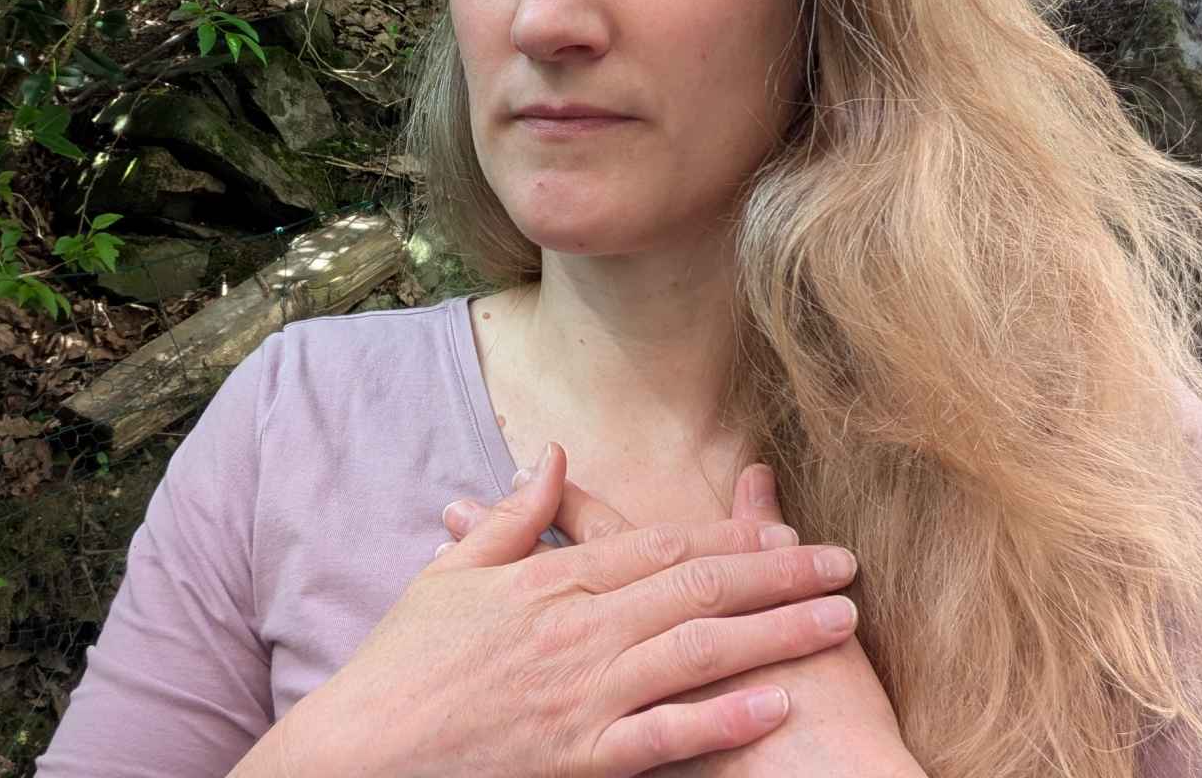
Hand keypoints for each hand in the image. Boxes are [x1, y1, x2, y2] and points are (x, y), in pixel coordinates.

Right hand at [283, 442, 863, 777]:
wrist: (356, 759)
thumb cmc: (400, 671)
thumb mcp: (450, 578)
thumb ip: (514, 516)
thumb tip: (555, 454)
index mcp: (547, 583)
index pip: (656, 545)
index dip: (727, 533)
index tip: (781, 525)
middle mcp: (576, 631)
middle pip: (697, 588)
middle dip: (780, 573)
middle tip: (845, 563)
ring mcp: (582, 696)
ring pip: (700, 652)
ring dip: (779, 633)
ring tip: (841, 620)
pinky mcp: (582, 759)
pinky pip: (667, 735)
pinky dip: (725, 717)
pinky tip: (779, 701)